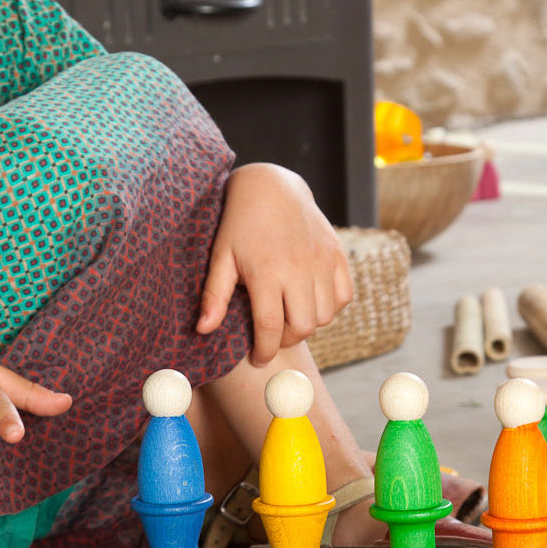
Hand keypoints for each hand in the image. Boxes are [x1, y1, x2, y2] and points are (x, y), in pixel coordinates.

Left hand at [196, 163, 352, 364]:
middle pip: (302, 327)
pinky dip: (330, 306)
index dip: (264, 350)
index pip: (269, 327)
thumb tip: (203, 331)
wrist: (273, 188)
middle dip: (285, 339)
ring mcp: (322, 261)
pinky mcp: (338, 255)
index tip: (258, 359)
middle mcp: (299, 269)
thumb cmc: (240, 224)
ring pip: (325, 316)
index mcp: (266, 271)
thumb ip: (214, 296)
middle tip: (272, 334)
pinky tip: (311, 300)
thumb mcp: (221, 257)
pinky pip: (343, 297)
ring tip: (290, 315)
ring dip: (308, 323)